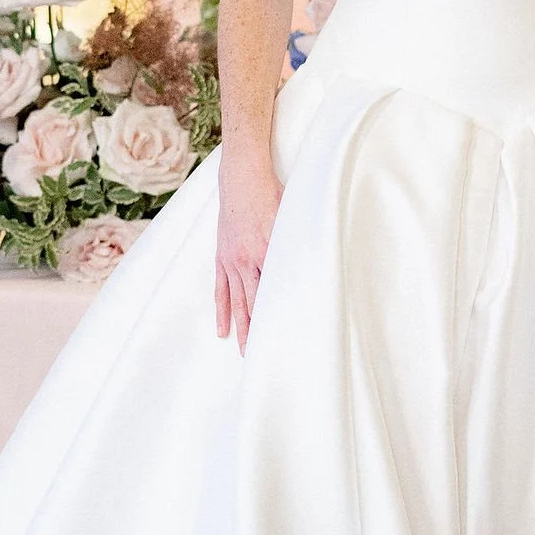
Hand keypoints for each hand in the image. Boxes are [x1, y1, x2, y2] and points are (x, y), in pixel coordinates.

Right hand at [214, 151, 280, 350]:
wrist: (242, 176)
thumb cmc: (272, 194)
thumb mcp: (293, 217)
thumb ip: (300, 243)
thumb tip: (313, 263)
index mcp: (268, 252)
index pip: (276, 293)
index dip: (281, 316)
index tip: (288, 337)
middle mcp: (247, 261)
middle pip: (255, 304)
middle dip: (260, 333)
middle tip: (265, 358)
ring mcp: (232, 260)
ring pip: (238, 302)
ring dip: (241, 328)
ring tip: (245, 352)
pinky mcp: (222, 256)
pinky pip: (221, 290)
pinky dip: (222, 310)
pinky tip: (223, 329)